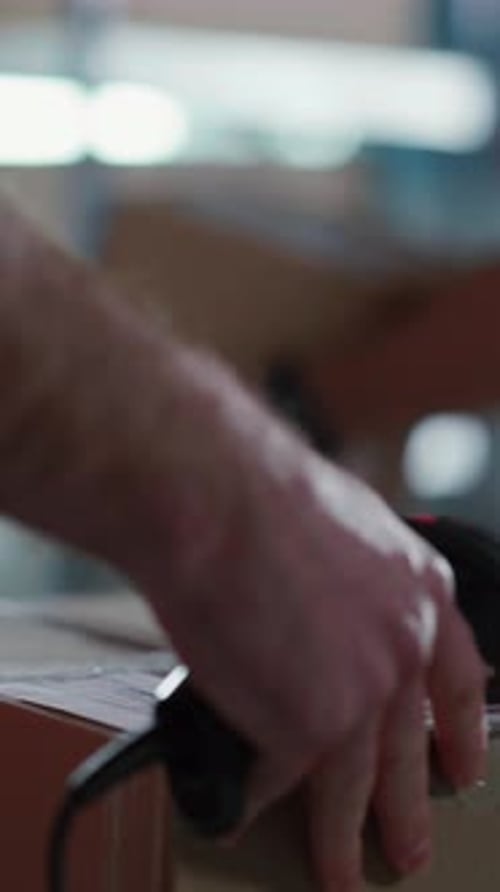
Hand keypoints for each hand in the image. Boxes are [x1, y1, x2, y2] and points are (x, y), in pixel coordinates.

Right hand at [132, 346, 486, 891]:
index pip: (459, 678)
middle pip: (411, 750)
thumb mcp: (342, 526)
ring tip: (339, 871)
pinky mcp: (306, 728)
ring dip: (343, 838)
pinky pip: (277, 777)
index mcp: (419, 590)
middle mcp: (405, 647)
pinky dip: (257, 794)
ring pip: (356, 788)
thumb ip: (354, 582)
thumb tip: (331, 615)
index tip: (460, 764)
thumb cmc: (257, 491)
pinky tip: (244, 805)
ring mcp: (362, 694)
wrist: (213, 493)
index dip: (460, 729)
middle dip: (409, 808)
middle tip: (409, 847)